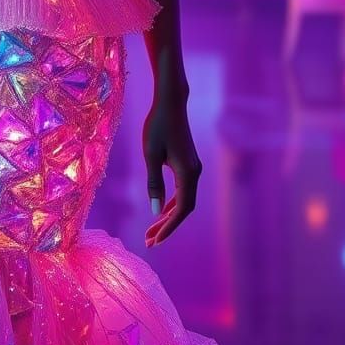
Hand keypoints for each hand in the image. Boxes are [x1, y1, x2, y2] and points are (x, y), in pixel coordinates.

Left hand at [142, 98, 201, 247]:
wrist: (171, 102)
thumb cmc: (157, 126)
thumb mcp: (150, 154)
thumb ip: (153, 183)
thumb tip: (155, 212)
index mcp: (188, 174)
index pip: (181, 209)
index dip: (168, 227)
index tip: (155, 241)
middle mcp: (195, 173)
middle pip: (184, 208)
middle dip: (167, 226)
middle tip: (149, 242)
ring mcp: (193, 168)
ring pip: (184, 200)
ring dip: (168, 215)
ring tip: (152, 231)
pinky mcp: (188, 163)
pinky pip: (183, 190)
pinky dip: (172, 202)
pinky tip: (161, 210)